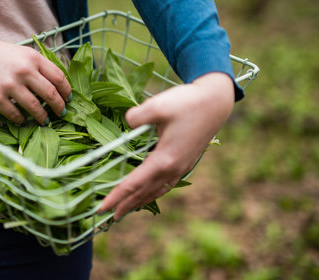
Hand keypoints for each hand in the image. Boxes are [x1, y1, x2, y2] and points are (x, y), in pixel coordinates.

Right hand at [0, 22, 71, 123]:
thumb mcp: (12, 50)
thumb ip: (30, 64)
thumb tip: (48, 82)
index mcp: (30, 57)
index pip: (59, 76)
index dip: (66, 90)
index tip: (68, 97)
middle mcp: (24, 71)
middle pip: (52, 94)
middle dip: (60, 107)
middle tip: (62, 113)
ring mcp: (10, 86)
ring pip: (37, 108)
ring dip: (42, 117)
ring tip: (44, 121)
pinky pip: (16, 116)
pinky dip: (21, 120)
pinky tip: (21, 120)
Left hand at [97, 72, 233, 219]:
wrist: (216, 102)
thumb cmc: (187, 103)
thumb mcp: (157, 106)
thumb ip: (135, 118)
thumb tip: (128, 125)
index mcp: (164, 159)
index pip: (133, 184)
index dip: (116, 196)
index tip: (102, 208)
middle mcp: (173, 168)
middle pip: (144, 192)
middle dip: (126, 205)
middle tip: (110, 216)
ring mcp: (182, 167)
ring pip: (157, 191)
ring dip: (140, 201)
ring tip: (127, 209)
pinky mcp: (187, 162)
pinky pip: (166, 185)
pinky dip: (154, 193)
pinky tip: (150, 192)